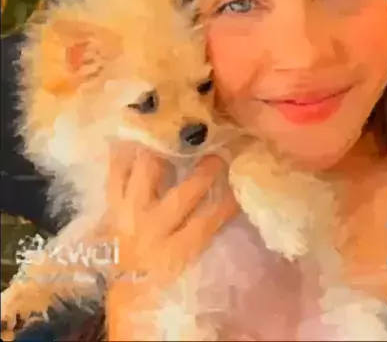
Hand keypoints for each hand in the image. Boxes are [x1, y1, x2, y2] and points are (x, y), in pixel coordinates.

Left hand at [103, 141, 238, 338]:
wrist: (119, 286)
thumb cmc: (160, 277)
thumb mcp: (186, 262)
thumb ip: (207, 231)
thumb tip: (233, 198)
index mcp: (172, 252)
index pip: (205, 224)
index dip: (226, 204)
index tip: (242, 185)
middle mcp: (149, 230)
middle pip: (181, 195)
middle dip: (205, 172)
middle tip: (221, 153)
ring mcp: (126, 213)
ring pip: (145, 173)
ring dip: (165, 152)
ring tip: (180, 133)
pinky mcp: (111, 204)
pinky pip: (115, 172)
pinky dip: (125, 153)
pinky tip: (137, 135)